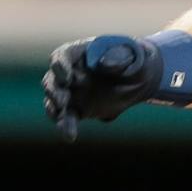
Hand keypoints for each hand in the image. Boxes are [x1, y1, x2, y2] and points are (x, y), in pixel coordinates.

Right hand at [42, 34, 165, 138]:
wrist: (139, 81)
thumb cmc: (135, 62)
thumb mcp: (134, 57)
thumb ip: (120, 57)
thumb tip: (104, 64)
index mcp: (80, 53)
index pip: (61, 56)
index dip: (61, 66)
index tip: (67, 77)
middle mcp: (69, 71)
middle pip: (52, 79)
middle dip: (54, 90)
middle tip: (63, 100)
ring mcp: (70, 91)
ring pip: (54, 101)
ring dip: (56, 111)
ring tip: (65, 125)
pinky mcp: (76, 108)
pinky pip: (66, 117)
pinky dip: (65, 127)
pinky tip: (69, 137)